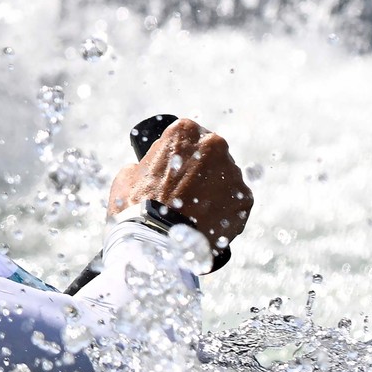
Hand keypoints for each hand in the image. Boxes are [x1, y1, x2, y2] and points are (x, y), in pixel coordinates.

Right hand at [107, 118, 252, 250]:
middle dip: (202, 173)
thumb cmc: (138, 206)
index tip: (175, 173)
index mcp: (184, 131)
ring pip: (226, 180)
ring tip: (195, 215)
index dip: (181, 157)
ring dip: (215, 193)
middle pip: (212, 156)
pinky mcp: (244, 199)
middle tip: (186, 195)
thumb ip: (143, 166)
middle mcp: (214, 145)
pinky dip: (225, 214)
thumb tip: (143, 170)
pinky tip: (207, 225)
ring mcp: (233, 172)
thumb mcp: (127, 177)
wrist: (157, 240)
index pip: (188, 137)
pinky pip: (236, 204)